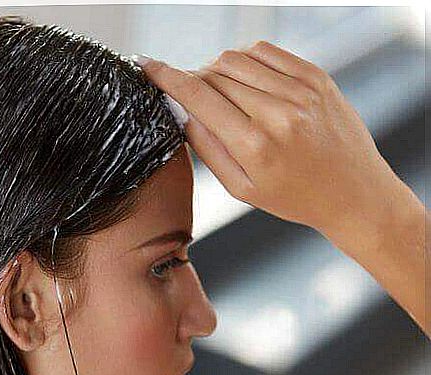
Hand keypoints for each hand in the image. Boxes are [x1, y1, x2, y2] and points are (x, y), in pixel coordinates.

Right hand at [138, 41, 401, 232]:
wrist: (354, 192)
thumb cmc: (293, 197)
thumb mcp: (241, 188)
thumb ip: (208, 149)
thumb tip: (183, 112)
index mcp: (254, 146)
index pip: (198, 97)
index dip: (166, 77)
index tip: (146, 65)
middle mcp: (278, 114)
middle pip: (214, 74)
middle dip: (194, 80)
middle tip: (193, 97)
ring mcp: (301, 92)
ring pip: (237, 59)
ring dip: (216, 69)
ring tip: (220, 92)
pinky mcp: (316, 78)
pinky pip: (266, 52)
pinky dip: (245, 59)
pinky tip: (244, 79)